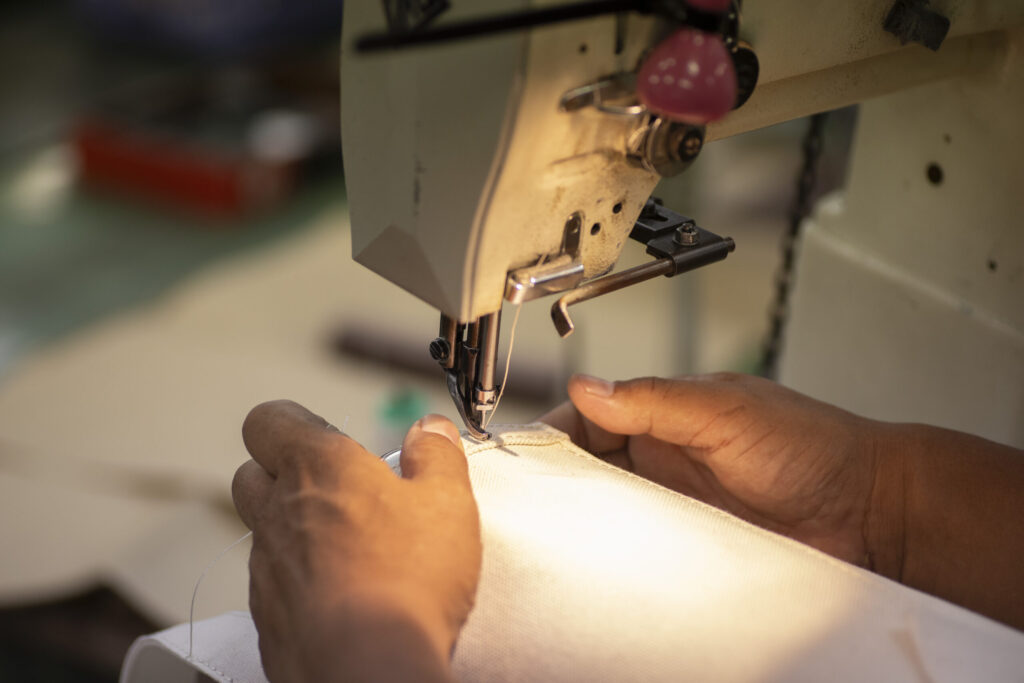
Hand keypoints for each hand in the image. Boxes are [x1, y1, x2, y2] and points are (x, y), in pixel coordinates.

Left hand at [232, 402, 480, 682]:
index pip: (268, 420)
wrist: (369, 669)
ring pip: (264, 531)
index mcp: (318, 467)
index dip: (292, 423)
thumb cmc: (408, 579)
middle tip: (340, 491)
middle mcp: (279, 511)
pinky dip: (300, 580)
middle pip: (252, 474)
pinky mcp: (266, 617)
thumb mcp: (447, 502)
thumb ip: (437, 455)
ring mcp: (266, 567)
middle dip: (284, 474)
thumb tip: (429, 429)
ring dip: (295, 529)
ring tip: (350, 547)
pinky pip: (274, 583)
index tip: (328, 436)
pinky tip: (342, 594)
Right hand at [540, 373, 890, 566]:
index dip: (557, 430)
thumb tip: (586, 387)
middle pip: (592, 463)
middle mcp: (667, 454)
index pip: (592, 415)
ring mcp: (677, 500)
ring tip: (559, 528)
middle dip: (561, 475)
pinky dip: (617, 548)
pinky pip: (640, 544)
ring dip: (587, 513)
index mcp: (669, 410)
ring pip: (610, 506)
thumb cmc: (813, 446)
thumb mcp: (725, 410)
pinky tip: (602, 555)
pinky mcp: (691, 542)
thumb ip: (654, 400)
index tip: (527, 452)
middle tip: (534, 497)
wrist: (871, 511)